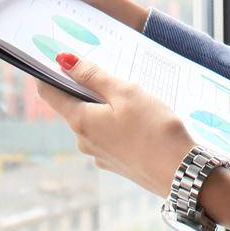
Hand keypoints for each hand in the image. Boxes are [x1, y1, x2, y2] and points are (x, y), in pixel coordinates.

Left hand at [35, 51, 194, 197]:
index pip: (49, 93)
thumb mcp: (126, 93)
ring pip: (95, 122)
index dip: (48, 73)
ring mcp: (99, 154)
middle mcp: (83, 141)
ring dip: (107, 108)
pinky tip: (142, 123)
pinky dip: (119, 126)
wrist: (181, 172)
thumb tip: (64, 61)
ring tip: (136, 102)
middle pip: (74, 106)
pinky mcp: (115, 163)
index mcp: (81, 121)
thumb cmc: (155, 128)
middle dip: (88, 89)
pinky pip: (109, 137)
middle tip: (114, 76)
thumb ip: (94, 76)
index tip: (57, 59)